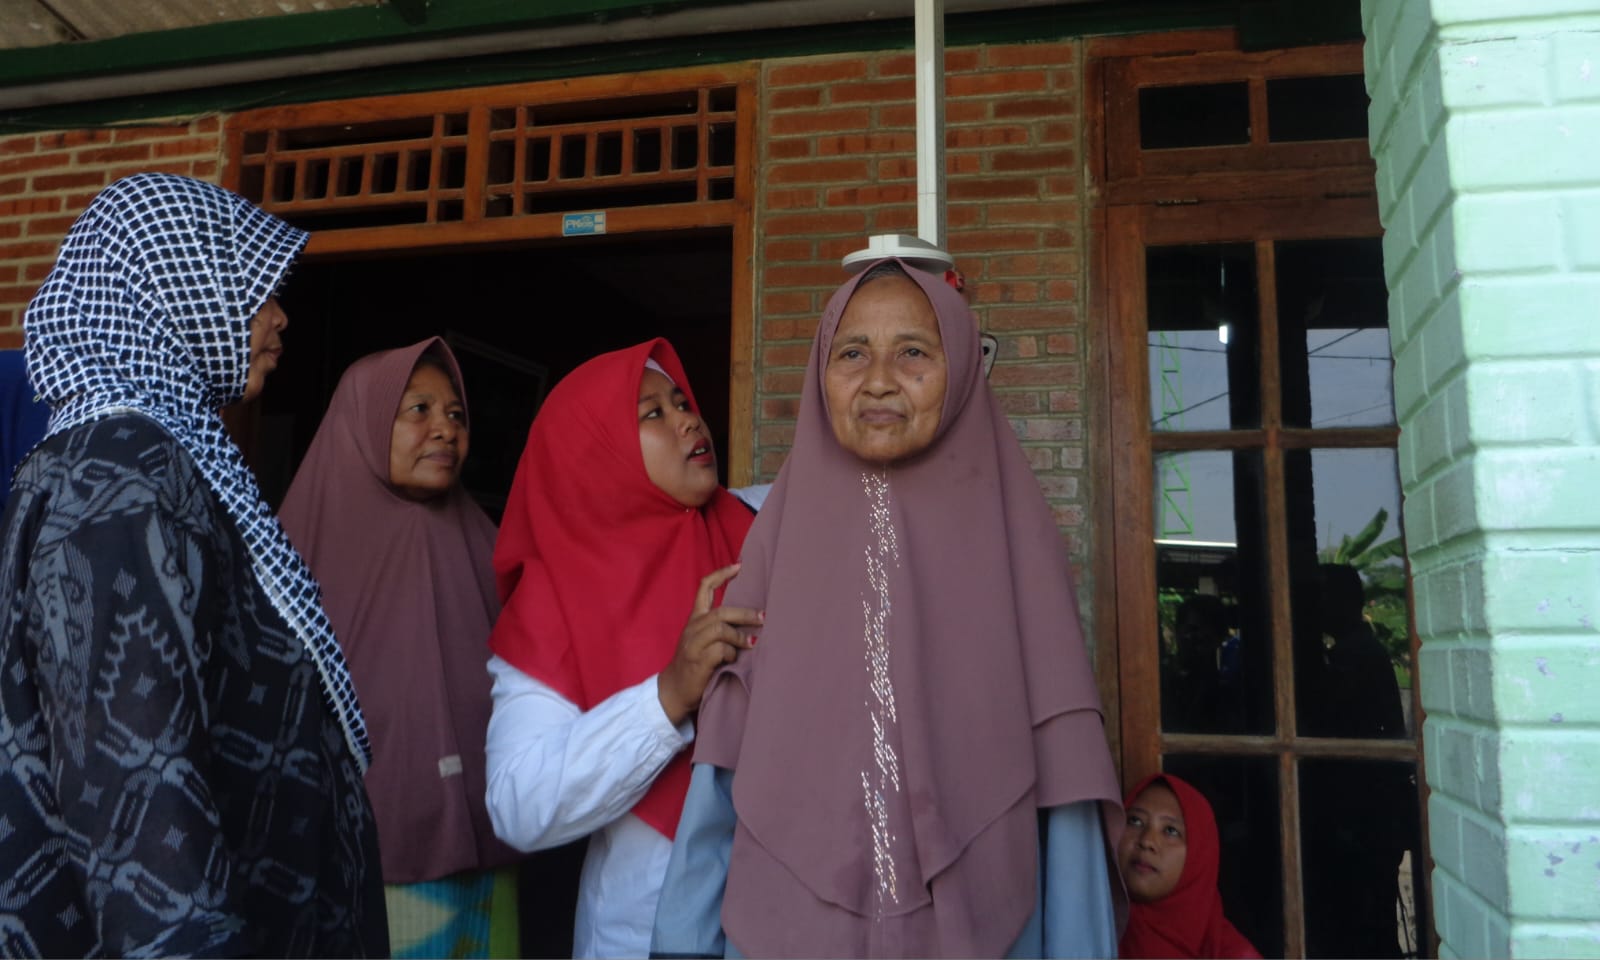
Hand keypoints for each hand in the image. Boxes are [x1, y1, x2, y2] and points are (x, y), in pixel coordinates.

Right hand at [657, 564, 762, 725]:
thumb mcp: (703, 640)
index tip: (739, 566)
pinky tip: (733, 660)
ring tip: (752, 644)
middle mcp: (692, 628)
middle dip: (745, 613)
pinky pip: (720, 650)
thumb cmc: (695, 664)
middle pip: (721, 611)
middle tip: (763, 617)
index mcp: (694, 619)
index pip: (704, 588)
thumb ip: (719, 628)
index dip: (721, 575)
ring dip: (740, 636)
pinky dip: (731, 654)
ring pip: (720, 629)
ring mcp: (693, 645)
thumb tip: (753, 618)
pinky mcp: (697, 662)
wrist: (673, 691)